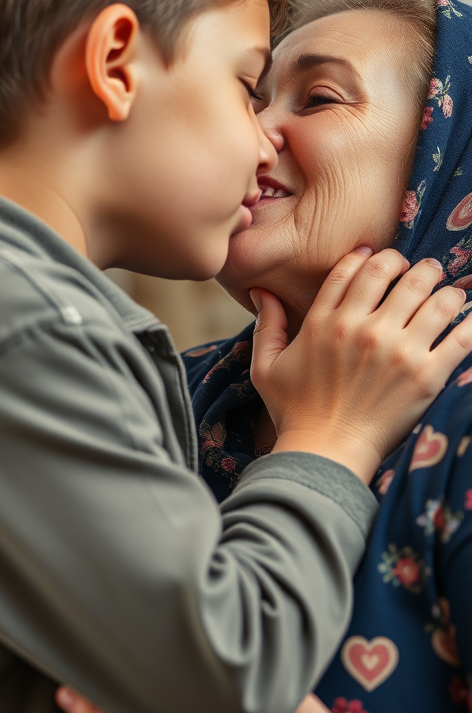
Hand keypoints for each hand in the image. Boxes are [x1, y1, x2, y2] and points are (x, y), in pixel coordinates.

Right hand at [250, 249, 471, 482]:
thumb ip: (267, 326)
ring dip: (446, 290)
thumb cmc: (294, 414)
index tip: (384, 262)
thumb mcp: (266, 368)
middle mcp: (362, 328)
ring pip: (435, 297)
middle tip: (426, 272)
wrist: (325, 455)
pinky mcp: (426, 375)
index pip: (355, 268)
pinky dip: (470, 323)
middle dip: (416, 267)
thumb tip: (261, 291)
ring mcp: (397, 350)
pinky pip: (462, 336)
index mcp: (325, 322)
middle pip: (399, 272)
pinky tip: (468, 322)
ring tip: (450, 295)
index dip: (373, 257)